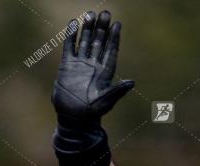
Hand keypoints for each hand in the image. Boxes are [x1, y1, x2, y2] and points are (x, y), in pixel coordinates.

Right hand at [52, 10, 133, 125]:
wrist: (74, 117)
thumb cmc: (92, 111)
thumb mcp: (106, 101)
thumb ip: (117, 91)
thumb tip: (132, 82)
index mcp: (105, 72)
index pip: (111, 51)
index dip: (114, 38)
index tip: (117, 24)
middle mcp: (94, 65)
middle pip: (99, 42)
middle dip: (102, 28)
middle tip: (105, 13)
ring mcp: (80, 64)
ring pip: (85, 41)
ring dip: (88, 28)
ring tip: (90, 14)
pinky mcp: (67, 65)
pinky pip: (70, 47)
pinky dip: (71, 36)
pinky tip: (73, 23)